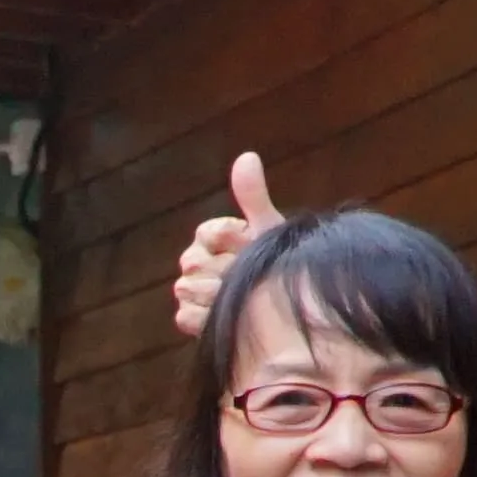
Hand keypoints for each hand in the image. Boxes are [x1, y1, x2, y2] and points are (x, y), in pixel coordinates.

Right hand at [166, 146, 286, 338]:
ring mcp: (192, 293)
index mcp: (211, 239)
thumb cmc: (278, 266)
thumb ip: (253, 195)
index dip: (229, 240)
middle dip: (224, 269)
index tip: (250, 244)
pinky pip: (186, 315)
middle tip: (246, 274)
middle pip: (193, 262)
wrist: (289, 311)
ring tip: (240, 296)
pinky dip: (206, 316)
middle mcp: (197, 264)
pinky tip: (227, 315)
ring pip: (187, 288)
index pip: (205, 233)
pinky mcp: (192, 321)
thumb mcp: (267, 228)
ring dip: (217, 294)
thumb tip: (247, 156)